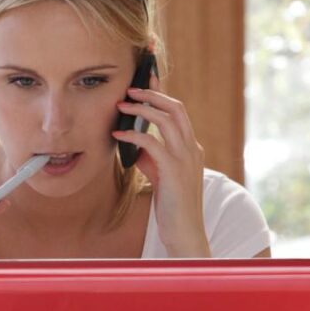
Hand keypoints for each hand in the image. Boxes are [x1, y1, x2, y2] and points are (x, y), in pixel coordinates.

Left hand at [112, 76, 209, 256]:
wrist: (184, 231)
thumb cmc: (171, 205)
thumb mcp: (161, 175)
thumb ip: (151, 157)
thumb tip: (134, 142)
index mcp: (190, 148)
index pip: (178, 112)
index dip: (162, 94)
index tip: (146, 79)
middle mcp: (191, 149)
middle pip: (176, 108)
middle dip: (153, 94)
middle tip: (130, 88)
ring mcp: (185, 159)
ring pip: (167, 120)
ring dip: (142, 109)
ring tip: (122, 105)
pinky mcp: (174, 171)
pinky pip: (153, 143)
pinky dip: (134, 135)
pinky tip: (117, 135)